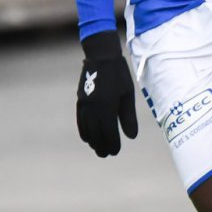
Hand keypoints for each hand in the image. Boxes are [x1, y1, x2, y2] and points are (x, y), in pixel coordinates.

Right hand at [76, 30, 136, 157]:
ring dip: (92, 141)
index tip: (116, 151)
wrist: (101, 57)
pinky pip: (80, 121)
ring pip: (86, 130)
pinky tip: (88, 137)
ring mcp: (85, 105)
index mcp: (108, 107)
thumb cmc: (119, 75)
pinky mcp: (80, 101)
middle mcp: (94, 109)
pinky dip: (84, 131)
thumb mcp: (127, 95)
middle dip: (101, 146)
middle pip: (96, 134)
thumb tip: (131, 137)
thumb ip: (128, 116)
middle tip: (106, 154)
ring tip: (98, 148)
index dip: (112, 144)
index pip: (109, 133)